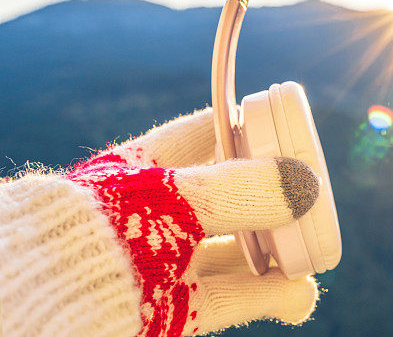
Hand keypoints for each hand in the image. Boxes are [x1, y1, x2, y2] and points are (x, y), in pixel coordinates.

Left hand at [0, 108, 320, 336]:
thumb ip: (238, 190)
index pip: (207, 133)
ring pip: (232, 252)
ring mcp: (160, 261)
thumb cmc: (92, 230)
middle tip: (311, 202)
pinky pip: (225, 297)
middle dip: (274, 200)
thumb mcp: (168, 198)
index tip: (290, 132)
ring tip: (314, 258)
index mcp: (143, 168)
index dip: (249, 129)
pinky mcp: (165, 307)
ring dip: (276, 255)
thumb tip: (305, 183)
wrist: (36, 303)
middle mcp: (154, 213)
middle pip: (230, 197)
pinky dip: (265, 295)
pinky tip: (299, 295)